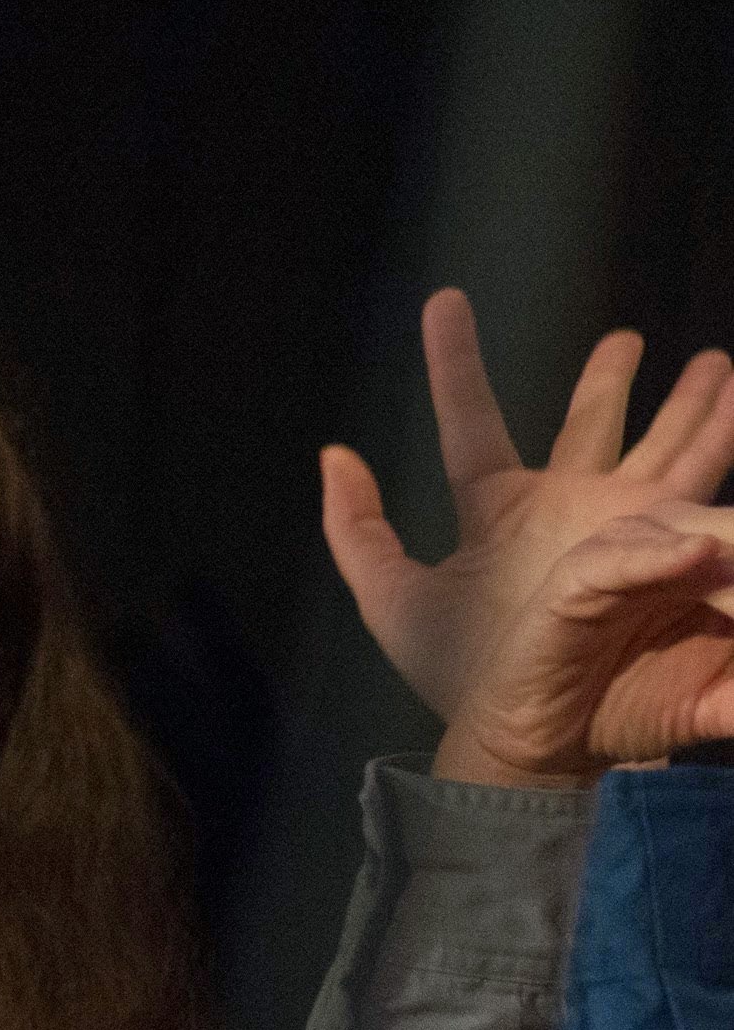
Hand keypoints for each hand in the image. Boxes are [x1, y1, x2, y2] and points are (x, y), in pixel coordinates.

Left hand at [320, 291, 733, 781]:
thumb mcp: (392, 600)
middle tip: (627, 340)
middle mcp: (566, 507)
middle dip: (614, 382)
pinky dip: (722, 442)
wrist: (527, 728)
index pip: (472, 423)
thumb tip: (334, 454)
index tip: (444, 300)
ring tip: (716, 362)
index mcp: (498, 508)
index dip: (455, 364)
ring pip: (665, 445)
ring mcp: (622, 523)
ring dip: (691, 402)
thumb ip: (358, 530)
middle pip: (592, 425)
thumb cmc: (458, 672)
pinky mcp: (669, 545)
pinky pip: (706, 487)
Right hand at [431, 508, 733, 783]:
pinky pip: (616, 558)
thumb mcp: (720, 703)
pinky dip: (657, 556)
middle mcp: (676, 548)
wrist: (548, 746)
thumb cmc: (634, 710)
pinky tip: (700, 557)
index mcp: (715, 568)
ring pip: (695, 532)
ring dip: (730, 560)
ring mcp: (625, 555)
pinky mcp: (572, 579)